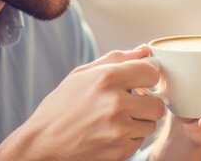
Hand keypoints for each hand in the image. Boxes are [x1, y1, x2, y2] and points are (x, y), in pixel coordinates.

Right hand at [0, 46, 165, 160]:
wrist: (43, 143)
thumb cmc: (61, 106)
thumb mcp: (82, 75)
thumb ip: (118, 59)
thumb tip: (146, 50)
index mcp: (107, 78)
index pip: (152, 73)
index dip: (146, 77)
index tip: (139, 82)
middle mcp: (116, 103)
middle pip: (157, 103)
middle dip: (146, 103)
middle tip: (129, 104)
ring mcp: (119, 129)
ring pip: (151, 124)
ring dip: (138, 122)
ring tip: (115, 120)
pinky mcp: (120, 151)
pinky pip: (140, 141)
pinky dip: (129, 138)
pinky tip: (109, 134)